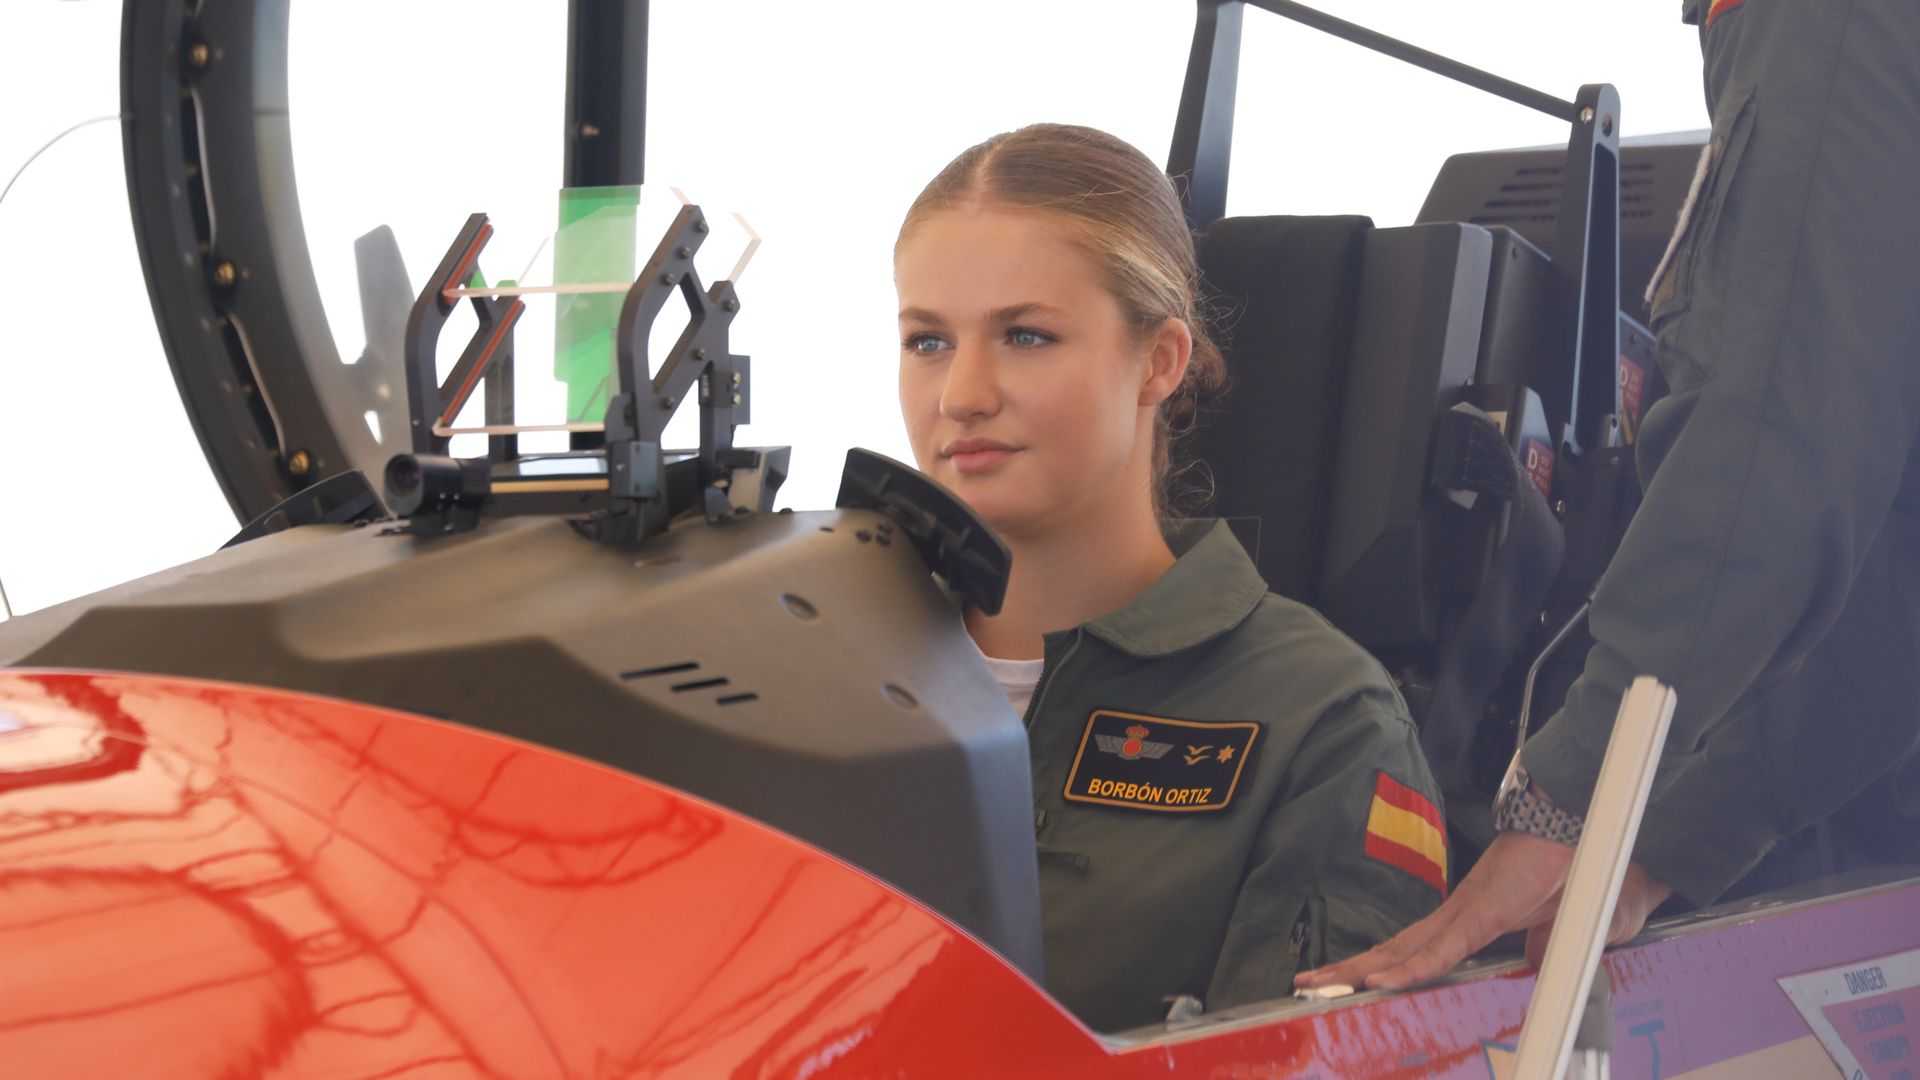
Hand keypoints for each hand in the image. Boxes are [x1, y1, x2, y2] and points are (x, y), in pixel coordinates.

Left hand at [1294, 831, 1671, 991]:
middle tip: (1306, 983)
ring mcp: (1468, 913)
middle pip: (1395, 948)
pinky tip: (1378, 980)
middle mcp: (1460, 915)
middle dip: (1349, 968)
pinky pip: (1442, 948)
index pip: (1418, 950)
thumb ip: (1547, 950)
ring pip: (1404, 950)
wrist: (1601, 833)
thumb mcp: (1570, 933)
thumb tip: (1534, 966)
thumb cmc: (1591, 875)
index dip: (1384, 965)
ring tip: (1319, 985)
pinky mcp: (1483, 912)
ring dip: (1361, 970)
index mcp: (1476, 920)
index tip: (1352, 982)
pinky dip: (1410, 967)